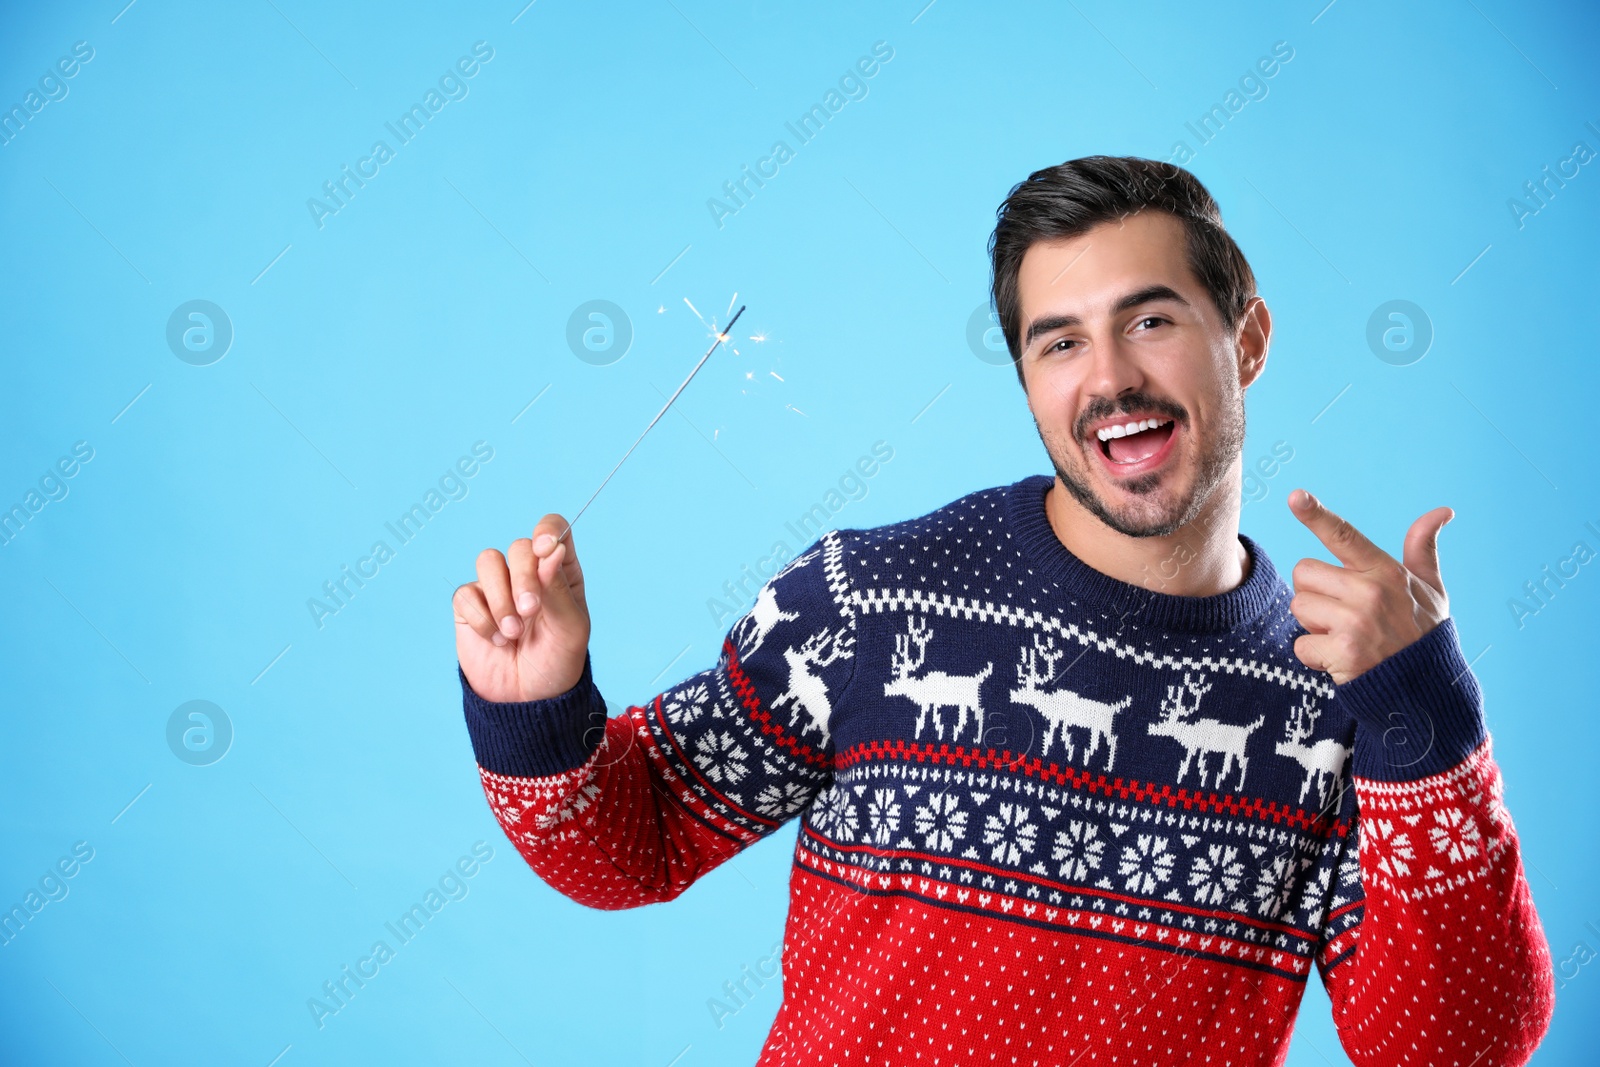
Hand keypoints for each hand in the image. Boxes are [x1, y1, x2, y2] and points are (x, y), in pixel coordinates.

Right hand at [453, 514, 591, 701]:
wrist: (528, 700)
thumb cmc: (557, 662)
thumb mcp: (570, 629)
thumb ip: (558, 589)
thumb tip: (550, 550)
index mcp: (559, 572)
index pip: (554, 530)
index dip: (547, 530)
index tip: (544, 549)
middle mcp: (528, 573)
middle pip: (519, 546)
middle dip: (523, 577)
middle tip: (529, 611)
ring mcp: (497, 587)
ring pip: (488, 561)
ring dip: (501, 598)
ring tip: (512, 633)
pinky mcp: (471, 606)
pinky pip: (467, 593)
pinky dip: (482, 618)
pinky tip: (495, 640)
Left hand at [1286, 489, 1452, 684]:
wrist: (1428, 690)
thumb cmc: (1423, 635)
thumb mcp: (1430, 590)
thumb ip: (1422, 550)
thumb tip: (1442, 511)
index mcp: (1386, 572)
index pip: (1344, 535)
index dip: (1316, 514)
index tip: (1294, 496)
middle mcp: (1370, 592)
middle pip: (1303, 572)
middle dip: (1314, 592)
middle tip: (1342, 613)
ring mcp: (1356, 622)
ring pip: (1299, 606)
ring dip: (1313, 624)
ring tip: (1346, 636)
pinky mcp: (1344, 652)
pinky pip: (1301, 645)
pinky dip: (1315, 657)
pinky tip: (1341, 660)